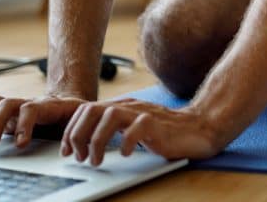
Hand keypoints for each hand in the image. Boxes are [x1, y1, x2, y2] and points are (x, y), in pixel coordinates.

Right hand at [0, 93, 85, 147]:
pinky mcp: (8, 115)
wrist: (69, 104)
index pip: (32, 109)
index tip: (20, 144)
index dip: (24, 124)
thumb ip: (76, 127)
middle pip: (9, 103)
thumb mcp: (80, 118)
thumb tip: (75, 143)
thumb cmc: (74, 114)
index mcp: (48, 105)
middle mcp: (29, 103)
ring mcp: (17, 108)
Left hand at [61, 98, 219, 165]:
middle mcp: (129, 106)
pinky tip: (126, 155)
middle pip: (92, 110)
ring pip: (110, 116)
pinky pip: (137, 128)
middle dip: (78, 135)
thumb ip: (115, 128)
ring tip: (98, 160)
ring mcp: (143, 113)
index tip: (67, 151)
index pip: (86, 110)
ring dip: (97, 140)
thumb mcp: (134, 127)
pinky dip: (126, 142)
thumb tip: (86, 144)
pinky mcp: (157, 124)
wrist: (199, 127)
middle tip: (80, 157)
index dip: (71, 130)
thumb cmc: (167, 131)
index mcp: (121, 107)